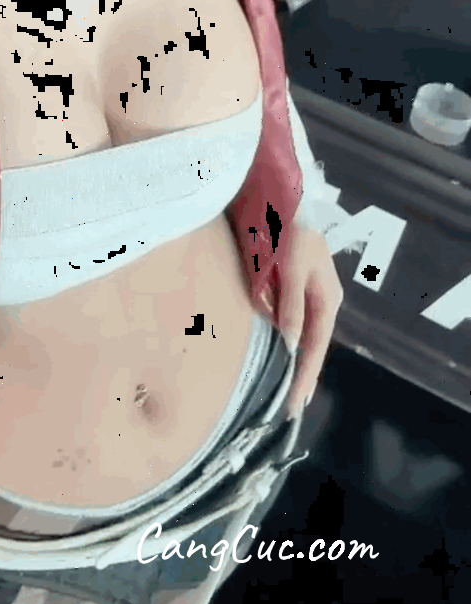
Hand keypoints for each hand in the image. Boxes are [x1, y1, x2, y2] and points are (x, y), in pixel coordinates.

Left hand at [258, 221, 343, 419]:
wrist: (278, 194)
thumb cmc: (285, 229)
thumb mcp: (290, 268)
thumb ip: (290, 306)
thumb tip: (292, 348)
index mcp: (326, 297)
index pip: (315, 347)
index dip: (305, 377)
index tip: (293, 406)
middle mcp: (320, 297)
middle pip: (312, 343)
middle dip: (302, 375)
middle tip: (288, 409)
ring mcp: (307, 290)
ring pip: (300, 332)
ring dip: (294, 359)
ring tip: (287, 388)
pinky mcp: (291, 282)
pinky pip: (289, 317)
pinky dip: (285, 337)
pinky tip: (282, 351)